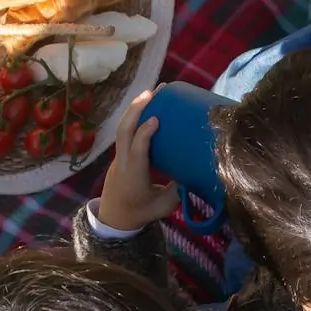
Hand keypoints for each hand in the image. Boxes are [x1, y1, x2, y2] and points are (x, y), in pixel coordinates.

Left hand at [96, 89, 180, 230]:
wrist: (114, 218)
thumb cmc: (140, 213)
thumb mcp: (163, 206)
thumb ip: (178, 190)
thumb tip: (196, 172)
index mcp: (134, 176)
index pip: (137, 151)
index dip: (144, 134)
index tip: (156, 119)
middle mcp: (124, 162)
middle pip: (124, 132)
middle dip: (136, 110)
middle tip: (154, 92)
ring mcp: (119, 157)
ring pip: (122, 129)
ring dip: (135, 109)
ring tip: (151, 93)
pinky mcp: (121, 154)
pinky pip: (125, 132)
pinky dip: (134, 117)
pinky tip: (146, 107)